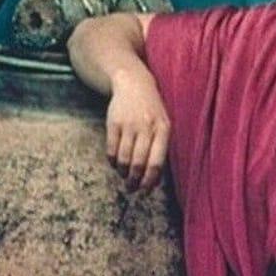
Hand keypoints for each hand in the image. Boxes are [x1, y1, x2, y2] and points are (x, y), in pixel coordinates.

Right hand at [105, 67, 170, 192]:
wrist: (134, 84)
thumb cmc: (151, 111)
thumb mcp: (163, 125)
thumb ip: (160, 149)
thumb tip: (154, 181)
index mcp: (163, 129)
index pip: (156, 162)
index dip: (149, 181)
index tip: (145, 191)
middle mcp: (147, 127)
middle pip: (138, 163)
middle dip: (134, 181)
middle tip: (131, 188)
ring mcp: (129, 124)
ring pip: (124, 159)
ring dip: (123, 173)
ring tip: (124, 175)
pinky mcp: (114, 123)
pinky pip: (112, 150)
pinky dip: (113, 161)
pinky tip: (116, 163)